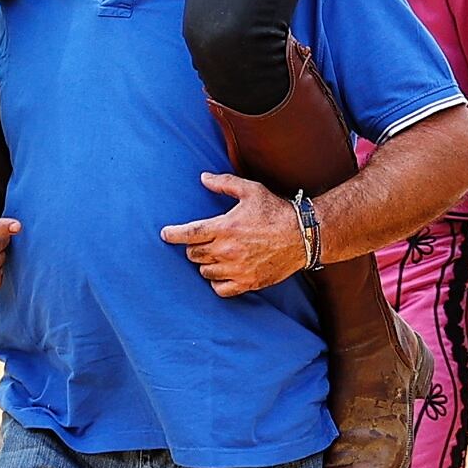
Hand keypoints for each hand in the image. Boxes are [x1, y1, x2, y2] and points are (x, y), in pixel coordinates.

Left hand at [161, 173, 309, 298]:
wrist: (302, 236)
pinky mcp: (247, 283)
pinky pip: (220, 289)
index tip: (165, 234)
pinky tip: (221, 273)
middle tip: (200, 242)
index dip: (173, 234)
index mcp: (225, 227)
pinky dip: (217, 282)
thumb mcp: (251, 190)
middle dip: (193, 248)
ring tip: (214, 256)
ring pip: (205, 272)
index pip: (188, 234)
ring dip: (205, 264)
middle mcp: (227, 250)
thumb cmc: (275, 211)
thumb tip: (203, 178)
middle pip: (194, 254)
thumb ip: (224, 183)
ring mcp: (237, 269)